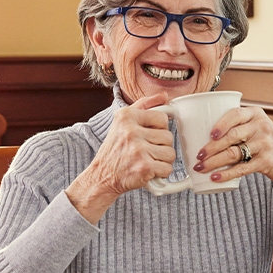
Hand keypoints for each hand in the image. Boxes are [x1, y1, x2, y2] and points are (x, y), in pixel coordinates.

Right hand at [66, 93, 175, 222]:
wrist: (102, 177)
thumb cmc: (115, 149)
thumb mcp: (122, 122)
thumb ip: (144, 105)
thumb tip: (165, 96)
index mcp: (127, 116)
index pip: (162, 117)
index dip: (158, 129)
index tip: (147, 136)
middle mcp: (131, 131)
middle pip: (168, 136)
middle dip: (160, 146)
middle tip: (144, 151)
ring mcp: (138, 149)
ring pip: (170, 153)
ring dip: (162, 160)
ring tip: (146, 160)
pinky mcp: (145, 167)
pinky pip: (167, 168)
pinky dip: (160, 173)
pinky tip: (147, 171)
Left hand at [193, 106, 272, 195]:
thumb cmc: (269, 142)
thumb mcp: (258, 126)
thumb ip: (238, 126)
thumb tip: (203, 134)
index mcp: (256, 114)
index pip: (235, 114)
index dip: (220, 124)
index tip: (209, 134)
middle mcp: (261, 127)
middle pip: (231, 136)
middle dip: (211, 147)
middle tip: (198, 156)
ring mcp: (264, 144)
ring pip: (234, 153)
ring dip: (214, 162)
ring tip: (201, 168)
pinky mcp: (266, 162)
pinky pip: (242, 168)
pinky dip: (226, 174)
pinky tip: (215, 177)